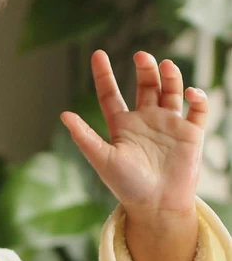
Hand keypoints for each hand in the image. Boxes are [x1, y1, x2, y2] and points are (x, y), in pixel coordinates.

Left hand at [60, 50, 206, 220]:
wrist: (157, 206)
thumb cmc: (127, 186)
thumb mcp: (102, 159)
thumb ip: (84, 137)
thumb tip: (63, 114)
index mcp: (122, 126)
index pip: (111, 94)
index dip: (104, 74)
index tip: (97, 53)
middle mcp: (145, 121)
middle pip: (145, 85)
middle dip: (145, 68)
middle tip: (142, 56)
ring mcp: (169, 124)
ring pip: (171, 91)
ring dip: (170, 76)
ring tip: (165, 66)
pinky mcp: (191, 133)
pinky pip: (198, 109)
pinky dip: (197, 97)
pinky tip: (190, 93)